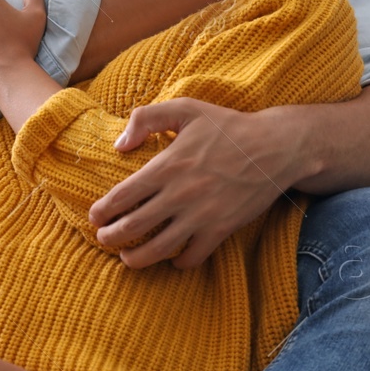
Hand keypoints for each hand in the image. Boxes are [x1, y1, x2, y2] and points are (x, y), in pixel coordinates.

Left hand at [89, 98, 300, 268]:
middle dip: (111, 237)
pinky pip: (193, 256)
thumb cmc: (228, 126)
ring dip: (136, 258)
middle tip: (103, 239)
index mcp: (167, 165)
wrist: (275, 148)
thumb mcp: (186, 108)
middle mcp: (180, 194)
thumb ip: (146, 118)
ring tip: (127, 258)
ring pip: (158, 248)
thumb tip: (120, 144)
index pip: (122, 196)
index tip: (94, 217)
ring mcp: (201, 215)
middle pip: (133, 226)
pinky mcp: (221, 229)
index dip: (102, 211)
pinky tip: (172, 259)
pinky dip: (179, 262)